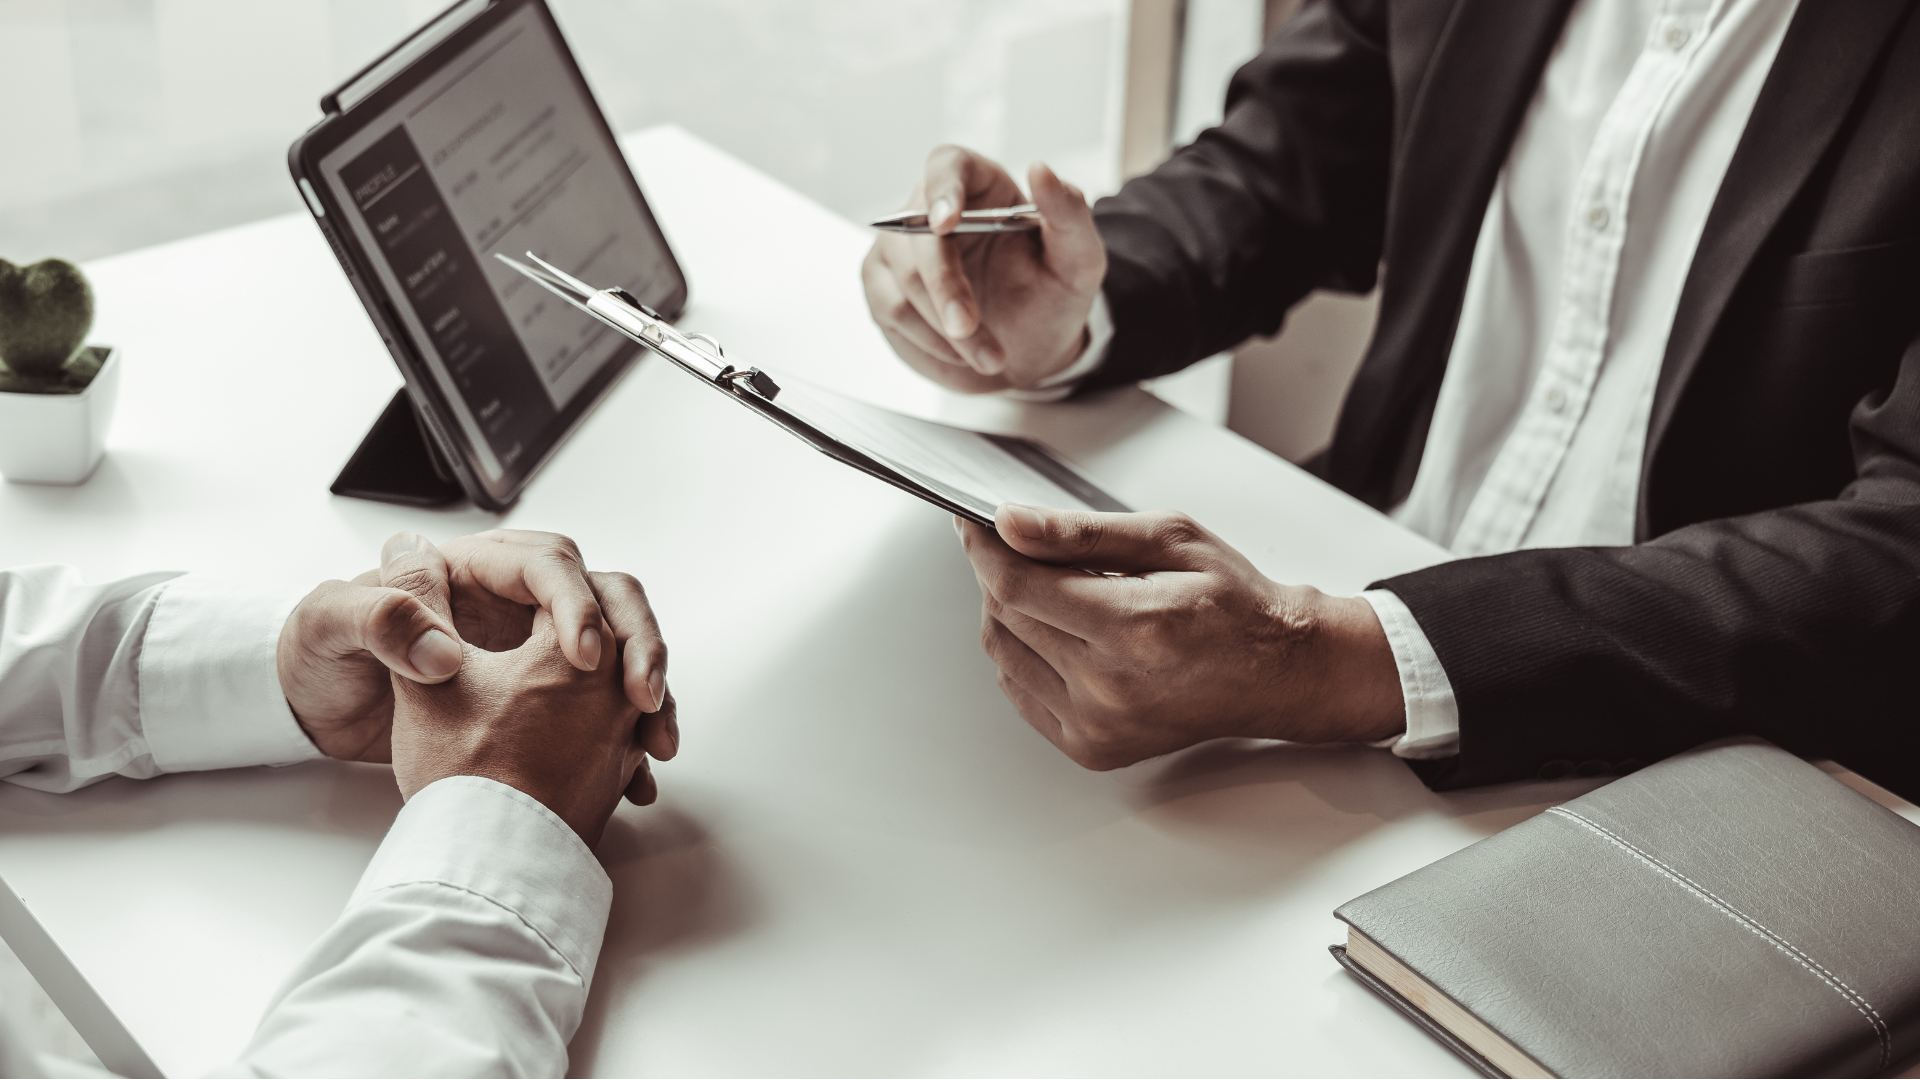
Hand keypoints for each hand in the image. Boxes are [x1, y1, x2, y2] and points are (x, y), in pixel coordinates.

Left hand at [276, 529, 675, 767]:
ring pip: (617, 651)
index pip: (548, 564)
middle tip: (643, 694)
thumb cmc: (316, 652)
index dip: (575, 602)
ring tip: (655, 741)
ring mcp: (530, 649)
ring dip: (645, 692)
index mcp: (471, 568)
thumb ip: (379, 619)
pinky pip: (602, 707)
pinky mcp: (538, 696)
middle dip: (638, 642)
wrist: (312, 712)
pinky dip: (626, 738)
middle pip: (606, 597)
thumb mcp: (329, 624)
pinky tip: (636, 775)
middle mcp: (510, 602)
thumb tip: (442, 650)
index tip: (583, 655)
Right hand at [862, 146, 1105, 392]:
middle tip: (968, 327)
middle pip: (918, 234)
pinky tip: (960, 354)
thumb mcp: (1079, 260)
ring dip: (945, 329)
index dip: (942, 190)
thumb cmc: (1050, 296)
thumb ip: (1070, 214)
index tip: (945, 223)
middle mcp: (929, 209)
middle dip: (945, 287)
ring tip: (989, 356)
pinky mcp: (883, 287)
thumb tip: (1041, 170)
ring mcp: (899, 248)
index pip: (947, 165)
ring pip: (904, 281)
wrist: (1031, 348)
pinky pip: (890, 311)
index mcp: (979, 186)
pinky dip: (929, 341)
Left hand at [958, 504, 1404, 769]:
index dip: (984, 546)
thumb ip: (1082, 532)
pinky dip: (1023, 654)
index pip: (1017, 584)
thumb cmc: (1235, 604)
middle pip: (1005, 617)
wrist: (1278, 672)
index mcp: (1133, 628)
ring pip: (1004, 654)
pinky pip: (1021, 691)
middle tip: (1018, 544)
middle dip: (999, 571)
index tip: (974, 522)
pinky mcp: (1091, 746)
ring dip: (1009, 612)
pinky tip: (1057, 631)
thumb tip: (1012, 523)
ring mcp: (1098, 724)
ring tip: (1050, 587)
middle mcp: (1110, 686)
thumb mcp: (1168, 540)